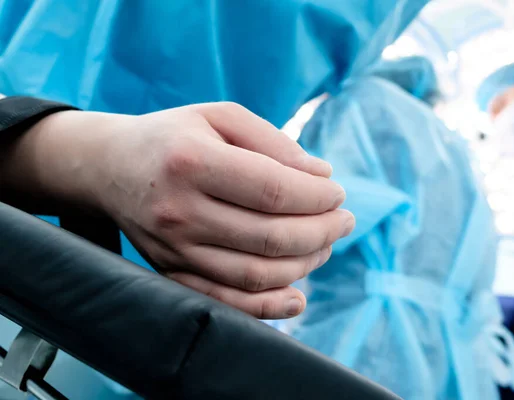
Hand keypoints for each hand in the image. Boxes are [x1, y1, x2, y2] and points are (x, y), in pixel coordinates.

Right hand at [7, 103, 353, 318]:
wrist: (110, 167)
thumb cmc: (175, 136)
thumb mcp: (221, 117)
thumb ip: (274, 143)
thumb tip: (323, 177)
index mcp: (191, 161)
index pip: (273, 190)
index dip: (317, 197)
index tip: (337, 193)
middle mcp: (179, 210)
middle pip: (269, 237)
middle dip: (322, 232)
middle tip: (344, 221)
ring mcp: (173, 249)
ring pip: (254, 274)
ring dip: (304, 264)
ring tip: (326, 245)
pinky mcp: (170, 273)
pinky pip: (225, 302)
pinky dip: (267, 308)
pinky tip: (298, 298)